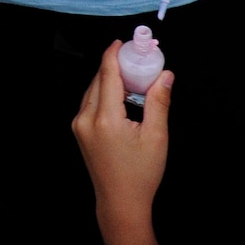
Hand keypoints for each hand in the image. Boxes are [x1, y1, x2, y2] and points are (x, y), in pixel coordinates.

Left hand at [73, 40, 172, 215]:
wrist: (120, 203)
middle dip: (115, 64)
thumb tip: (165, 75)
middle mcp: (86, 119)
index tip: (124, 41)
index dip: (114, 54)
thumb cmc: (140, 174)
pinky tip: (121, 93)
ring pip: (93, 90)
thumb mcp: (156, 137)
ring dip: (110, 78)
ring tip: (131, 73)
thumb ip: (158, 102)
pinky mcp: (79, 131)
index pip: (107, 74)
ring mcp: (79, 125)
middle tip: (135, 56)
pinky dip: (104, 92)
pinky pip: (90, 102)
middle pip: (99, 79)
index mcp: (105, 119)